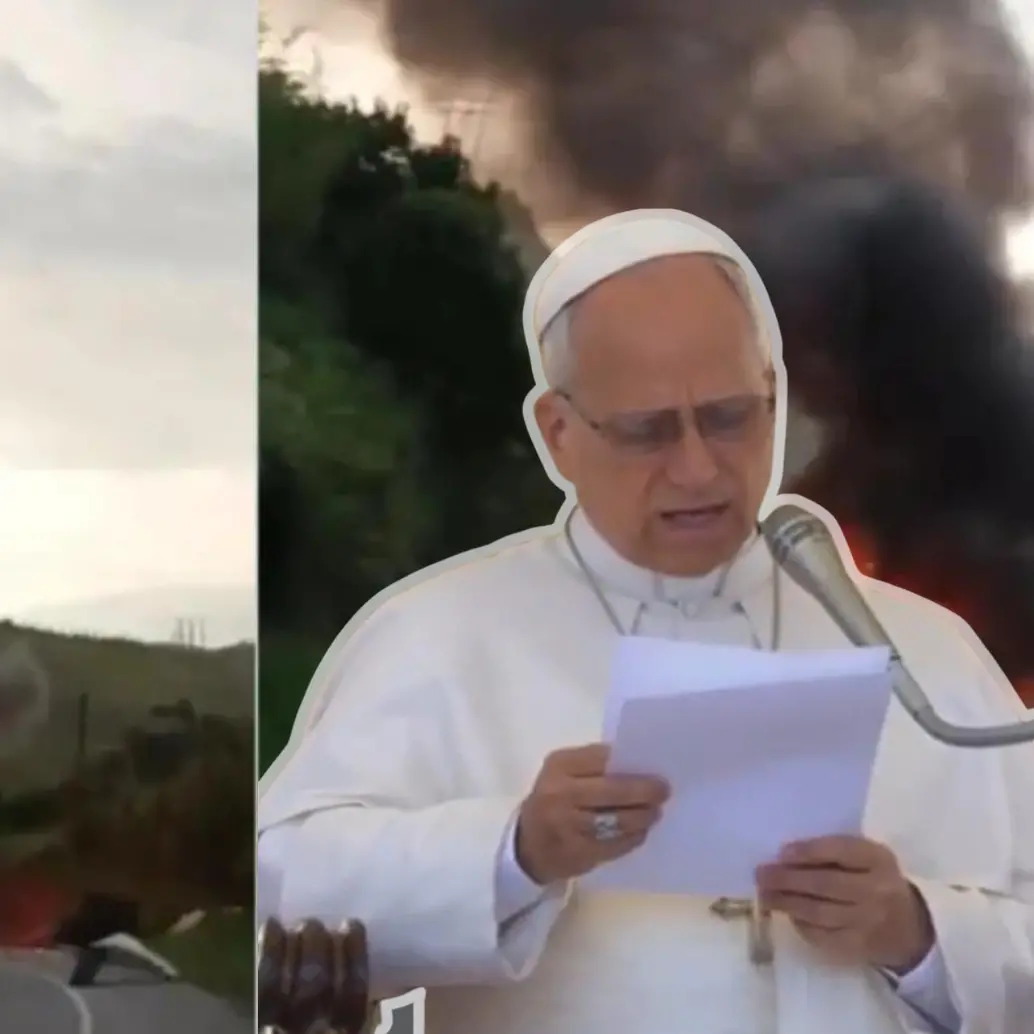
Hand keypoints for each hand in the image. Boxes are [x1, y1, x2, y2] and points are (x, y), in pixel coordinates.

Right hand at [515, 743, 668, 884]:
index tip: (655, 768)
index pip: (603, 759)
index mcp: (559, 766)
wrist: (528, 845)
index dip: (632, 764)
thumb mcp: (563, 773)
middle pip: (613, 790)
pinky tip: (640, 832)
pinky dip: (633, 838)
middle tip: (664, 791)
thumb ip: (594, 765)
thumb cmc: (553, 799)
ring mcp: (569, 826)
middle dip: (644, 791)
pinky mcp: (579, 853)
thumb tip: (640, 763)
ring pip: (618, 821)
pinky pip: (616, 845)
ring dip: (643, 817)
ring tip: (654, 813)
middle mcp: (561, 794)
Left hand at [755, 835, 934, 971]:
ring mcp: (867, 922)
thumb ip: (835, 850)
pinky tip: (786, 913)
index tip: (781, 852)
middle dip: (787, 879)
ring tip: (765, 895)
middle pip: (824, 884)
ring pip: (818, 912)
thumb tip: (785, 853)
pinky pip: (820, 935)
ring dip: (785, 902)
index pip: (841, 851)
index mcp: (878, 859)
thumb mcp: (868, 858)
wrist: (909, 929)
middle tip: (761, 874)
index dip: (808, 851)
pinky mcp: (857, 947)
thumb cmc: (876, 881)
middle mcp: (876, 891)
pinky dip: (799, 923)